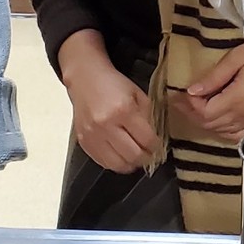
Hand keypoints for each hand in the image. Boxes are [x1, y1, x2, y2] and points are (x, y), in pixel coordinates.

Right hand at [58, 31, 157, 173]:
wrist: (85, 79)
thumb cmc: (113, 85)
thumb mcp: (138, 94)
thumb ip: (149, 116)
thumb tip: (156, 139)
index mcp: (123, 110)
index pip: (146, 139)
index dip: (156, 146)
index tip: (158, 147)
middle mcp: (106, 125)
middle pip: (133, 155)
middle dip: (146, 158)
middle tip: (149, 154)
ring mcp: (93, 136)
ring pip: (118, 165)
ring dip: (131, 164)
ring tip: (136, 157)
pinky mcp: (84, 143)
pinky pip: (103, 163)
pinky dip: (115, 163)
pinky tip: (121, 155)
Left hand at [181, 44, 243, 142]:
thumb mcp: (235, 59)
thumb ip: (213, 77)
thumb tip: (192, 91)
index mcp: (236, 100)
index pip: (205, 112)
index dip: (189, 105)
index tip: (179, 94)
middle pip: (210, 123)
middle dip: (192, 113)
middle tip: (179, 101)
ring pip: (221, 130)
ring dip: (204, 121)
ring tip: (192, 108)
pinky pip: (236, 133)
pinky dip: (221, 129)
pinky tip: (215, 121)